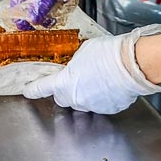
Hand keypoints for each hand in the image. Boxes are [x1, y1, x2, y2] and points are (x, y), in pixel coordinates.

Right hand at [7, 0, 111, 28]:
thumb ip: (40, 6)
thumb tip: (33, 20)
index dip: (18, 13)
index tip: (23, 25)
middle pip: (31, 1)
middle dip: (38, 13)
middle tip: (44, 22)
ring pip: (45, 1)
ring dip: (51, 9)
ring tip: (58, 12)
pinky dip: (61, 2)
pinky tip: (67, 2)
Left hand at [22, 27, 160, 113]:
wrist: (133, 65)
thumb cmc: (108, 54)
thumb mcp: (84, 51)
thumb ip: (75, 62)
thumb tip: (78, 66)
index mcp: (64, 83)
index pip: (42, 88)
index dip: (33, 89)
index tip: (28, 91)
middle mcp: (75, 98)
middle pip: (63, 98)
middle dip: (66, 90)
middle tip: (76, 78)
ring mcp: (92, 106)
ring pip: (82, 102)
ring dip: (86, 93)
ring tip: (99, 78)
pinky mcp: (108, 110)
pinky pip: (99, 104)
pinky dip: (102, 97)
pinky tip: (110, 85)